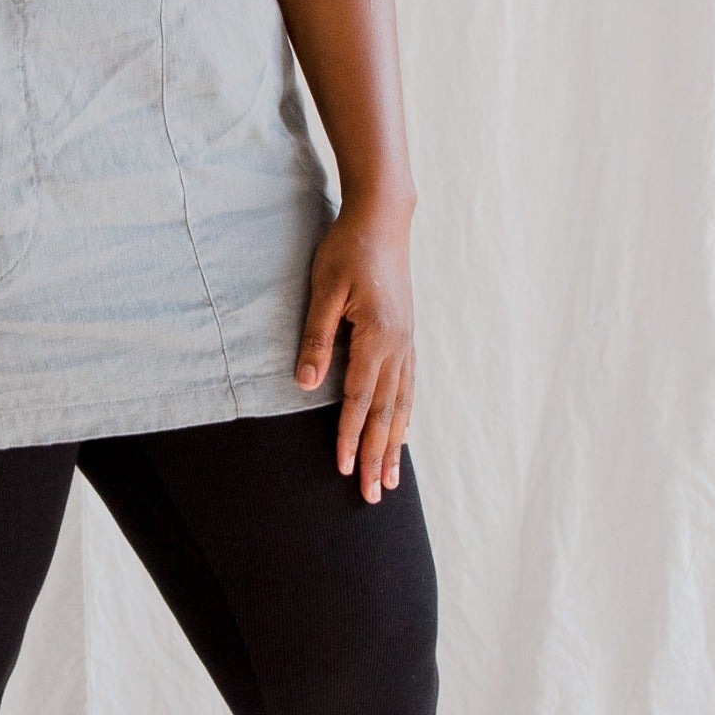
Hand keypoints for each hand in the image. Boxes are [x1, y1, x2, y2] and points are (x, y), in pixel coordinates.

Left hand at [295, 200, 414, 501]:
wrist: (383, 218)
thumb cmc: (347, 249)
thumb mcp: (324, 290)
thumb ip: (315, 339)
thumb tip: (305, 385)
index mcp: (377, 337)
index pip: (359, 398)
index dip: (349, 435)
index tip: (342, 469)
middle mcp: (398, 346)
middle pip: (386, 412)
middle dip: (378, 456)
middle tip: (373, 496)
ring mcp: (407, 341)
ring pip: (402, 404)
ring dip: (395, 444)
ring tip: (391, 480)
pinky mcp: (407, 335)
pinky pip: (409, 385)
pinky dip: (405, 415)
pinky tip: (403, 431)